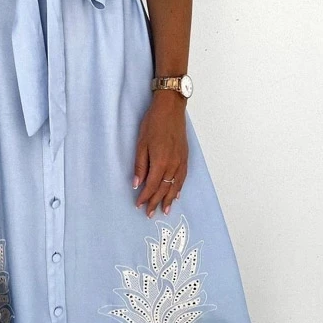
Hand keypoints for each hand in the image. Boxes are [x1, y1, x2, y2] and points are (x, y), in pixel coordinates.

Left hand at [133, 90, 187, 217]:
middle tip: (150, 214)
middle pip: (164, 189)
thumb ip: (140, 165)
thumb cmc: (153, 123)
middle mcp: (173, 164)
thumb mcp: (141, 143)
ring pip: (175, 185)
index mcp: (160, 162)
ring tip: (165, 210)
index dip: (145, 197)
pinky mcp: (185, 157)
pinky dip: (179, 188)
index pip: (152, 186)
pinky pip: (182, 177)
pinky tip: (176, 194)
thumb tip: (136, 183)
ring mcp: (181, 161)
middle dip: (156, 202)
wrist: (170, 109)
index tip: (139, 205)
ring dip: (169, 199)